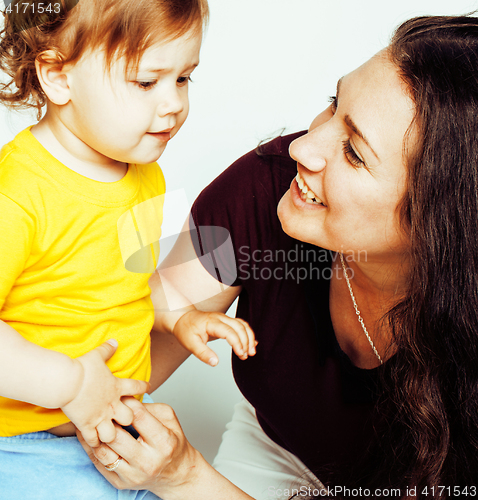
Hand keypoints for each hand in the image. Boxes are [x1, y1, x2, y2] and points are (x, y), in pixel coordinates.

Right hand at [61, 340, 149, 447]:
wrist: (67, 381)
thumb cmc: (81, 368)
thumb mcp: (97, 355)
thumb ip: (107, 349)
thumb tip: (114, 340)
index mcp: (116, 387)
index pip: (136, 386)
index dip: (143, 387)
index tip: (148, 387)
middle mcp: (112, 404)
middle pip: (129, 417)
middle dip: (128, 419)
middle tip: (125, 419)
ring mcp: (100, 416)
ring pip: (114, 434)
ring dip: (112, 435)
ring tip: (111, 436)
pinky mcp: (87, 425)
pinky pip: (94, 440)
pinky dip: (94, 444)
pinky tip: (94, 445)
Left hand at [76, 397, 201, 496]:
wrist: (175, 474)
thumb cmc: (172, 442)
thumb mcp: (169, 418)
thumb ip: (148, 407)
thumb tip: (125, 400)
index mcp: (164, 442)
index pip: (139, 417)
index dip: (126, 403)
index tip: (118, 395)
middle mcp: (148, 462)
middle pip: (117, 436)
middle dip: (106, 419)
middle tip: (98, 406)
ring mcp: (133, 475)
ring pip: (104, 452)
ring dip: (93, 434)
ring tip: (87, 420)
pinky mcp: (120, 483)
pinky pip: (99, 463)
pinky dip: (91, 448)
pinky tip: (88, 436)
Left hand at [173, 310, 256, 365]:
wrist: (182, 317)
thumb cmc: (186, 330)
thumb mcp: (190, 344)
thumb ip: (203, 353)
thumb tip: (215, 363)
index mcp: (212, 322)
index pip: (230, 331)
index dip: (237, 343)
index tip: (241, 354)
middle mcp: (220, 317)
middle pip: (239, 327)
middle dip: (246, 341)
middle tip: (247, 356)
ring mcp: (224, 318)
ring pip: (242, 324)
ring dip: (249, 337)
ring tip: (251, 352)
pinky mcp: (225, 320)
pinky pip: (240, 324)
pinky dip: (247, 333)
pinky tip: (251, 343)